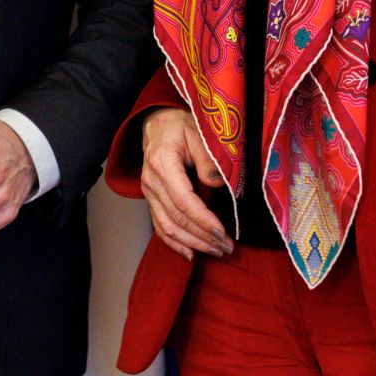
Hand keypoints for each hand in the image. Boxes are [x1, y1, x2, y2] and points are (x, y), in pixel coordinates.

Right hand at [140, 108, 232, 259]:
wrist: (157, 122)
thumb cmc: (179, 126)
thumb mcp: (198, 133)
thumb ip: (209, 159)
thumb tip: (217, 184)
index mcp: (163, 163)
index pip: (183, 200)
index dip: (203, 220)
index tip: (222, 233)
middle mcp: (151, 181)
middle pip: (176, 218)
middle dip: (202, 236)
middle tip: (226, 247)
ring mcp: (148, 192)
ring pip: (167, 226)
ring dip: (192, 243)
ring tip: (215, 251)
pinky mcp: (151, 198)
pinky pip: (159, 225)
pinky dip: (174, 242)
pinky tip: (190, 253)